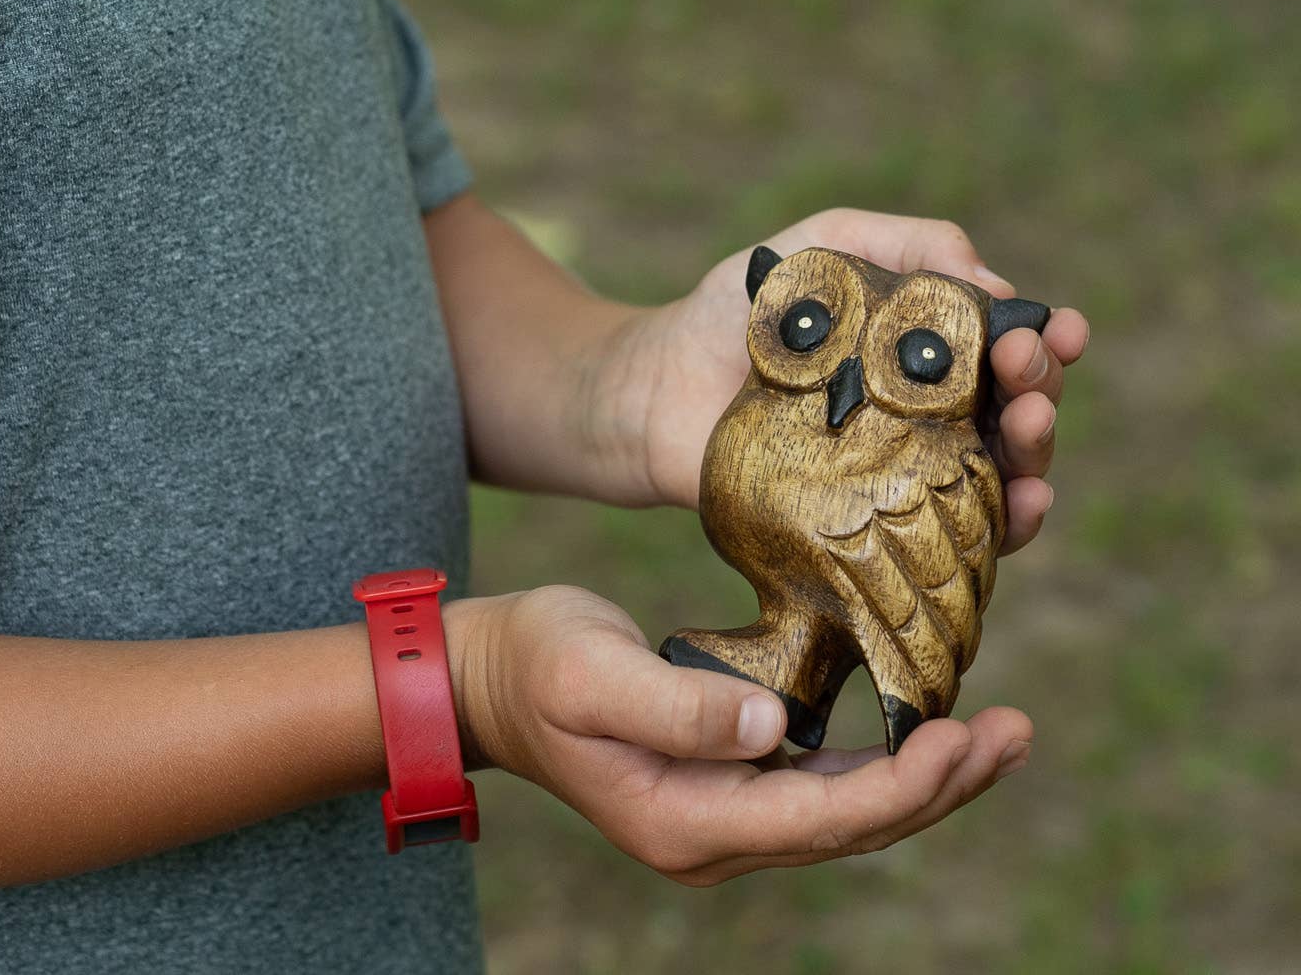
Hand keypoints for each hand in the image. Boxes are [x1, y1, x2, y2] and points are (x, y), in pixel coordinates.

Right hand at [457, 585, 1030, 885]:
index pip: (820, 818)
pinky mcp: (724, 784)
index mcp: (686, 823)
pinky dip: (878, 763)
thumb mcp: (593, 671)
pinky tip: (919, 733)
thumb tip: (773, 728)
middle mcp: (713, 839)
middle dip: (939, 786)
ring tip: (995, 739)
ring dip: (923, 779)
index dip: (899, 785)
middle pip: (852, 828)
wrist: (486, 677)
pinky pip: (820, 790)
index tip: (959, 736)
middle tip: (1014, 736)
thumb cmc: (534, 662)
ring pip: (845, 814)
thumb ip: (678, 705)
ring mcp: (720, 818)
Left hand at [620, 207, 1089, 551]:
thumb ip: (899, 243)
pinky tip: (1017, 503)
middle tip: (1032, 375)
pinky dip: (1002, 524)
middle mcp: (928, 412)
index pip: (1006, 346)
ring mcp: (905, 472)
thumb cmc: (731, 312)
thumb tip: (992, 276)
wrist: (653, 387)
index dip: (1044, 338)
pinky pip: (954, 535)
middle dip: (1042, 390)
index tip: (1058, 329)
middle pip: (1016, 412)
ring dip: (1035, 456)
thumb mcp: (817, 247)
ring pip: (1000, 475)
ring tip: (1030, 427)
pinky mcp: (875, 526)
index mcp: (921, 346)